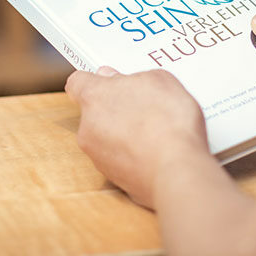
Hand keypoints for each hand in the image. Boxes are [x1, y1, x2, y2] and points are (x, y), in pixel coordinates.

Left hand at [65, 66, 208, 208]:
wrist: (177, 170)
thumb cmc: (168, 122)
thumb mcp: (159, 80)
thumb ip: (132, 77)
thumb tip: (121, 80)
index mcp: (94, 97)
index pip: (77, 83)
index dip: (95, 80)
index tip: (110, 81)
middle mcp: (88, 128)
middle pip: (95, 112)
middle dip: (116, 108)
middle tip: (144, 107)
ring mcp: (98, 156)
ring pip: (107, 138)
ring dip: (125, 133)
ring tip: (156, 131)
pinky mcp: (113, 178)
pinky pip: (120, 159)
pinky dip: (133, 155)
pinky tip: (157, 151)